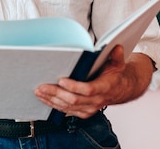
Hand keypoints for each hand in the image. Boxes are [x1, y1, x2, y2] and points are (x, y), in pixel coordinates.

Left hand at [33, 46, 153, 118]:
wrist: (121, 90)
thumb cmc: (115, 75)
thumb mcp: (118, 63)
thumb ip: (116, 55)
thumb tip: (117, 46)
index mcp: (105, 88)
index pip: (88, 90)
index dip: (74, 86)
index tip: (61, 80)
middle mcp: (97, 101)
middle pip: (74, 100)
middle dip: (56, 93)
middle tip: (42, 86)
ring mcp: (89, 108)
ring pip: (68, 107)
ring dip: (51, 99)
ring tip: (39, 91)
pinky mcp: (83, 112)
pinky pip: (66, 111)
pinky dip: (53, 104)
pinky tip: (44, 98)